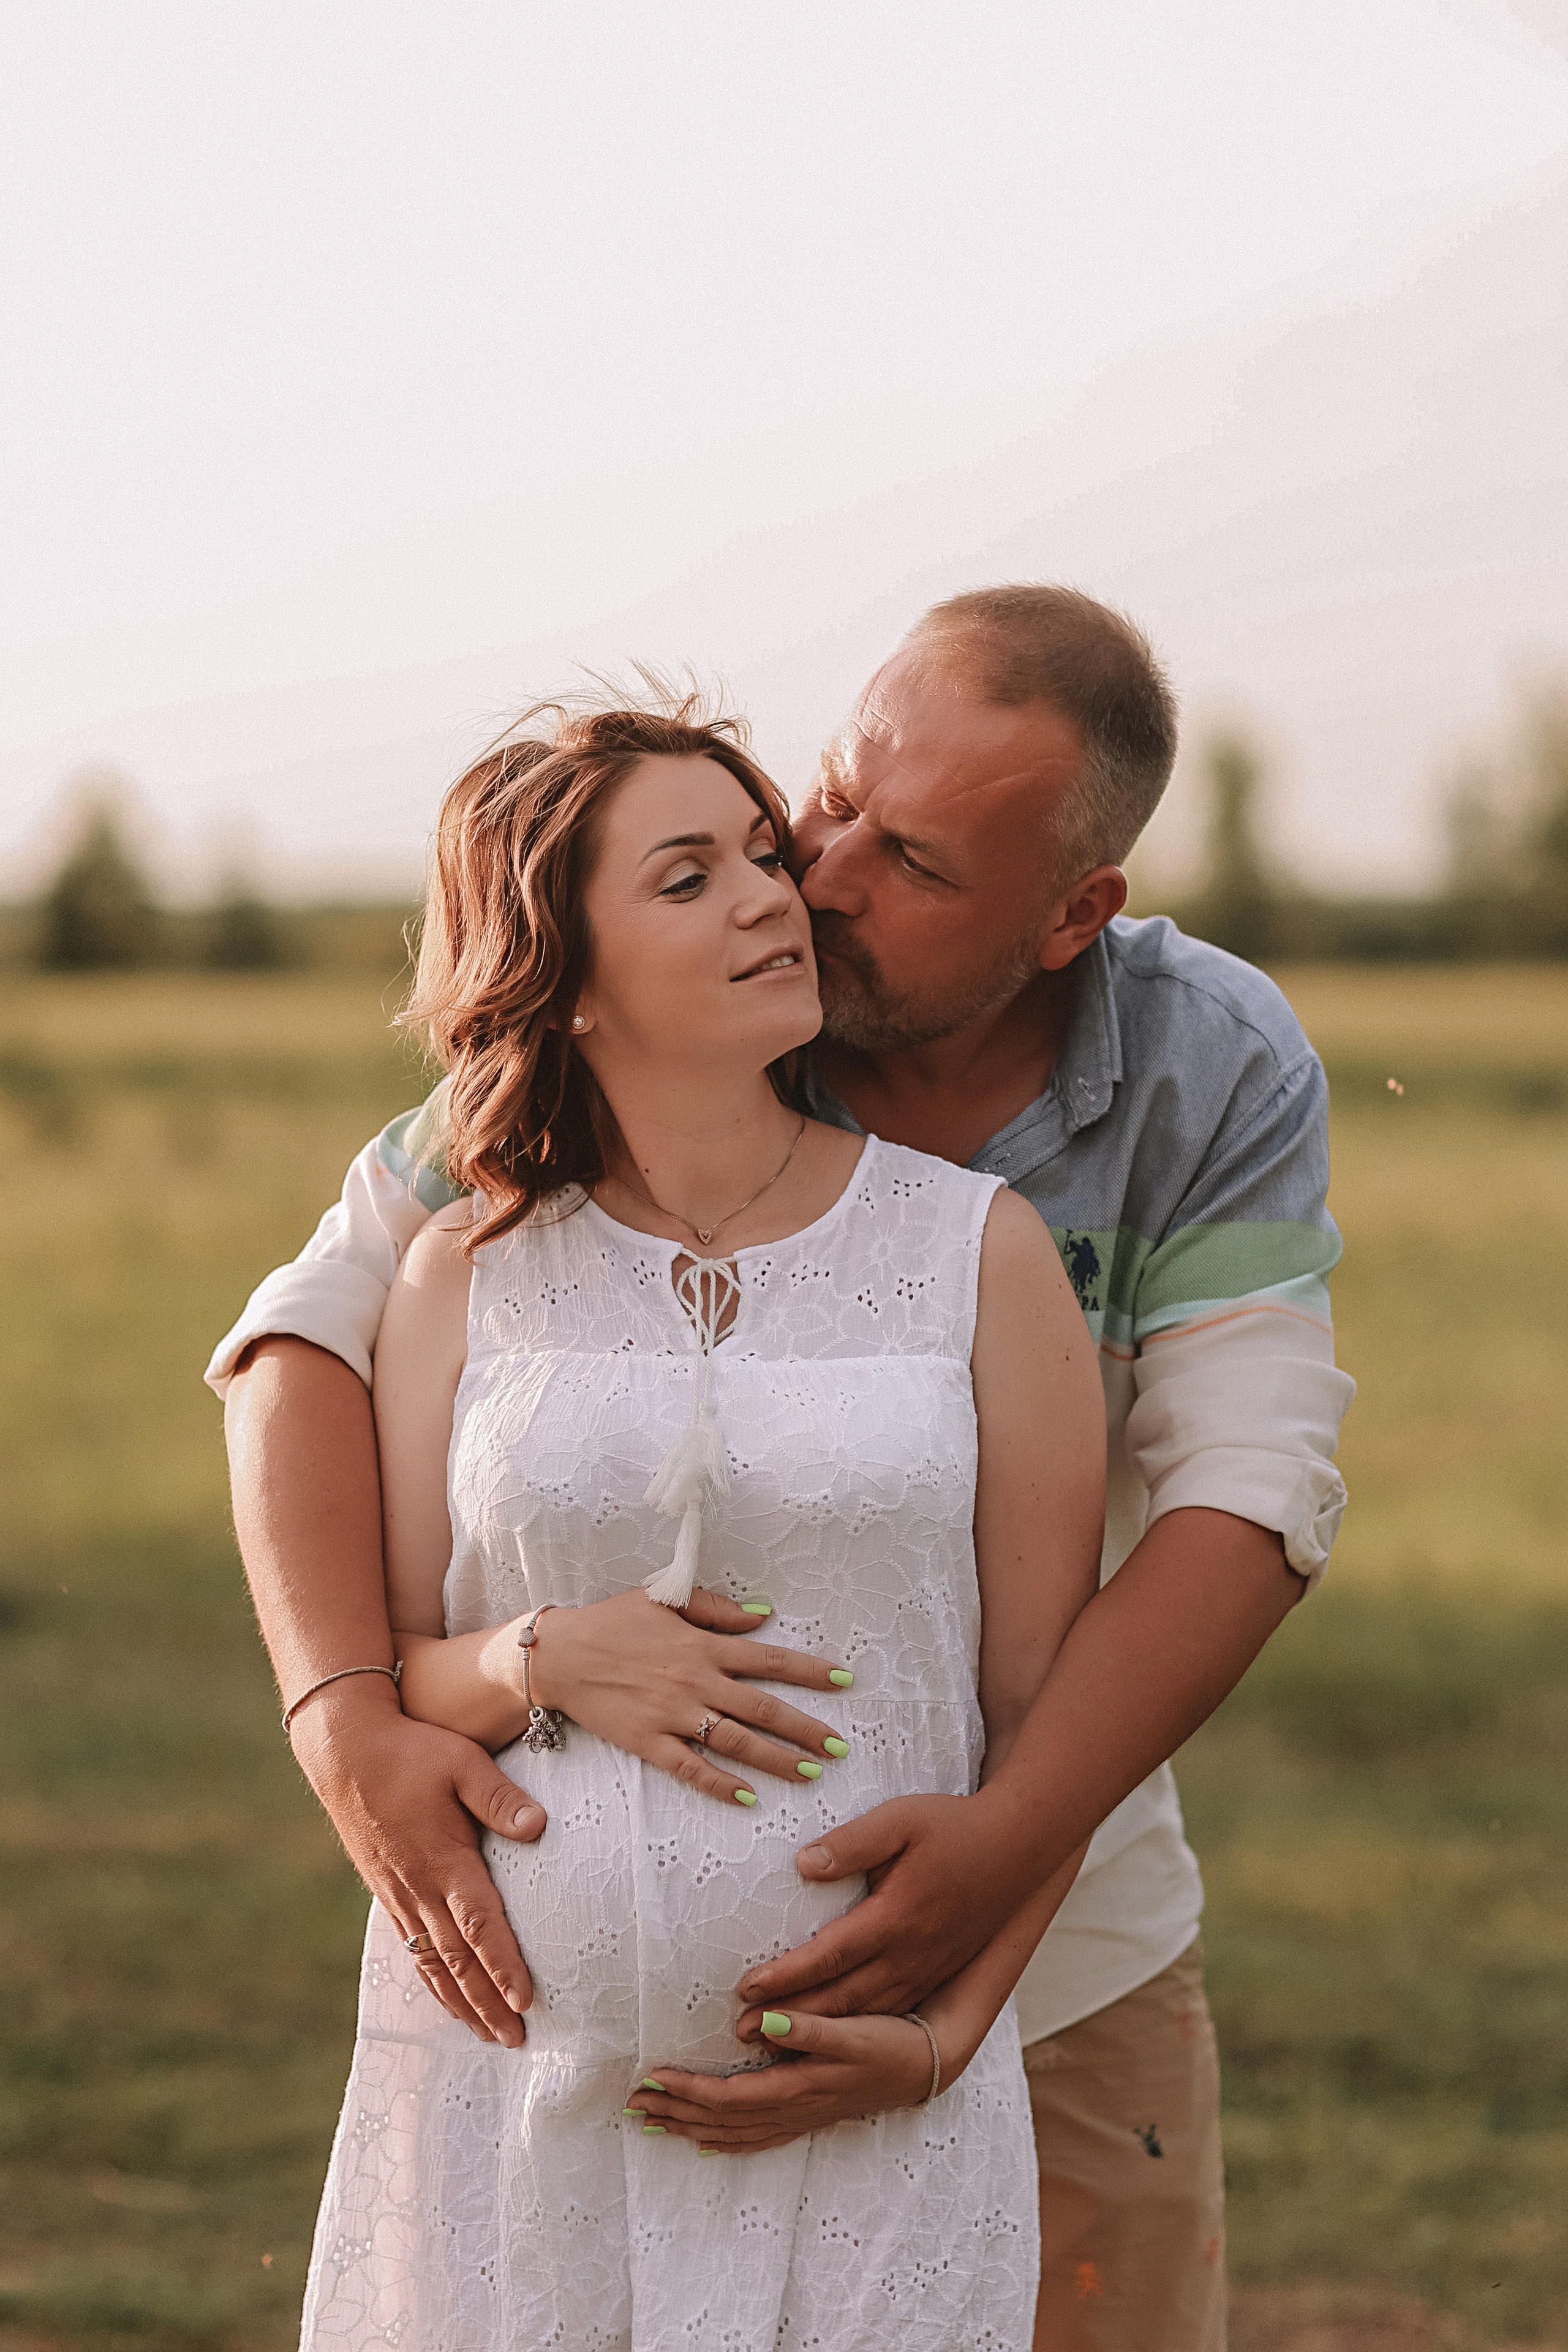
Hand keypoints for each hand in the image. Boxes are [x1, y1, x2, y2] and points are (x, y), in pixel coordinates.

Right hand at [289, 1681, 544, 2047]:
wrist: (345, 1752)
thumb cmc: (411, 1752)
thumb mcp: (462, 1763)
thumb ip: (500, 1799)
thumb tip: (540, 1827)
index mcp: (444, 1861)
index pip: (480, 1926)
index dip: (503, 1966)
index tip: (526, 2002)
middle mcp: (420, 1888)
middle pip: (458, 1961)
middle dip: (488, 2003)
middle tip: (515, 2041)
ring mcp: (400, 1894)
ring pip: (433, 1962)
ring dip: (461, 2002)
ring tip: (487, 2035)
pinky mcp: (387, 1891)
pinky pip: (412, 1948)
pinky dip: (432, 1980)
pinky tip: (446, 1998)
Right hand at [528, 1586, 854, 1805]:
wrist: (561, 1654)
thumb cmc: (614, 1621)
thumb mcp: (665, 1597)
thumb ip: (716, 1607)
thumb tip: (762, 1616)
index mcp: (704, 1646)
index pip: (770, 1660)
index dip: (811, 1671)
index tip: (846, 1681)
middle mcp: (696, 1682)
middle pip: (763, 1710)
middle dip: (806, 1729)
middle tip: (840, 1747)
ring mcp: (673, 1716)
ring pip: (736, 1743)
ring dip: (777, 1760)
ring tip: (811, 1774)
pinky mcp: (649, 1743)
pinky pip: (691, 1769)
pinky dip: (721, 1785)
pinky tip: (749, 1798)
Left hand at [625, 2009, 936, 2152]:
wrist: (922, 2066)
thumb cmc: (887, 2042)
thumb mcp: (851, 2029)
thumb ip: (807, 2026)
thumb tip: (760, 2022)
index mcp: (796, 2088)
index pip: (727, 2096)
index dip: (687, 2090)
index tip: (651, 2077)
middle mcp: (792, 2110)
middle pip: (721, 2119)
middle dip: (675, 2112)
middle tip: (632, 2104)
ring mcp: (799, 2118)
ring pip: (733, 2132)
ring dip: (691, 2128)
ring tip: (653, 2123)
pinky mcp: (807, 2117)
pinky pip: (755, 2139)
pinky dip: (726, 2143)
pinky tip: (707, 2144)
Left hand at [734, 1792, 1025, 2015]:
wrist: (1020, 1846)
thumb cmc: (953, 1826)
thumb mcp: (901, 1819)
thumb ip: (851, 1843)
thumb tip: (802, 1864)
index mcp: (895, 1917)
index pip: (829, 1956)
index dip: (785, 1976)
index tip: (746, 1990)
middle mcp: (910, 1954)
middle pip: (841, 1997)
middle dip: (790, 2018)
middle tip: (742, 2032)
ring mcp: (926, 1968)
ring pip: (865, 2012)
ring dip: (818, 2029)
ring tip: (775, 2041)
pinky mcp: (937, 1971)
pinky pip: (890, 2010)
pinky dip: (855, 2027)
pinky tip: (832, 2033)